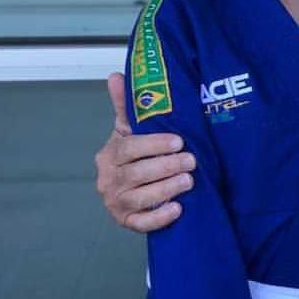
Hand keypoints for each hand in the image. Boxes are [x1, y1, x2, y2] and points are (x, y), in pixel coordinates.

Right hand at [95, 72, 194, 231]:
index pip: (128, 148)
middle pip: (136, 173)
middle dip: (166, 167)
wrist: (130, 189)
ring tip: (189, 181)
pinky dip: (160, 217)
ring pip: (141, 198)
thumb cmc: (134, 156)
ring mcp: (116, 203)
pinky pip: (142, 223)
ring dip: (166, 189)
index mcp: (109, 155)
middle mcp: (108, 180)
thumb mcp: (129, 130)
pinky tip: (178, 209)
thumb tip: (116, 75)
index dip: (153, 144)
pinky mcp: (127, 222)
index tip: (178, 140)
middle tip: (191, 161)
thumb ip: (126, 106)